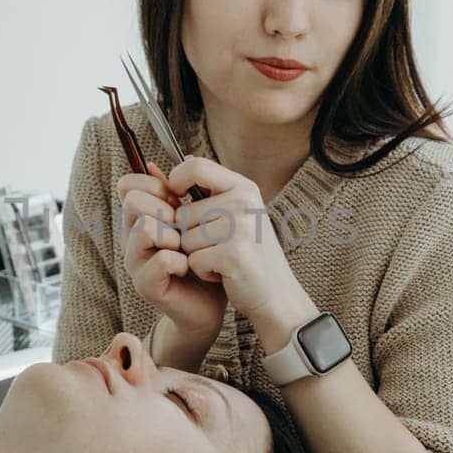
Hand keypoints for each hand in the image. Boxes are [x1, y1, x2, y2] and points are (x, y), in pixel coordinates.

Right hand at [117, 160, 226, 338]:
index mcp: (139, 217)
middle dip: (166, 210)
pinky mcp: (146, 285)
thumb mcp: (196, 218)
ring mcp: (135, 262)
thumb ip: (184, 191)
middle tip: (184, 229)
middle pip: (134, 202)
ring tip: (188, 249)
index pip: (129, 185)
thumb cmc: (204, 255)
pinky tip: (190, 267)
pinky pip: (161, 260)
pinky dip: (182, 261)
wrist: (212, 300)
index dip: (157, 187)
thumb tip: (176, 158)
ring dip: (174, 236)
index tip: (180, 201)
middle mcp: (130, 237)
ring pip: (145, 228)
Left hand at [167, 155, 311, 327]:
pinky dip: (202, 272)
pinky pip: (193, 260)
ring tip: (222, 259)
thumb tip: (183, 158)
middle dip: (189, 236)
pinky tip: (224, 273)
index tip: (178, 200)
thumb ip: (210, 187)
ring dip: (196, 256)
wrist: (276, 293)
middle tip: (217, 247)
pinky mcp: (233, 254)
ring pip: (185, 239)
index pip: (194, 167)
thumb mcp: (237, 212)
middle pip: (182, 213)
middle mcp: (243, 202)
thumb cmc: (250, 253)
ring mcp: (240, 228)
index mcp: (243, 187)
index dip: (176, 181)